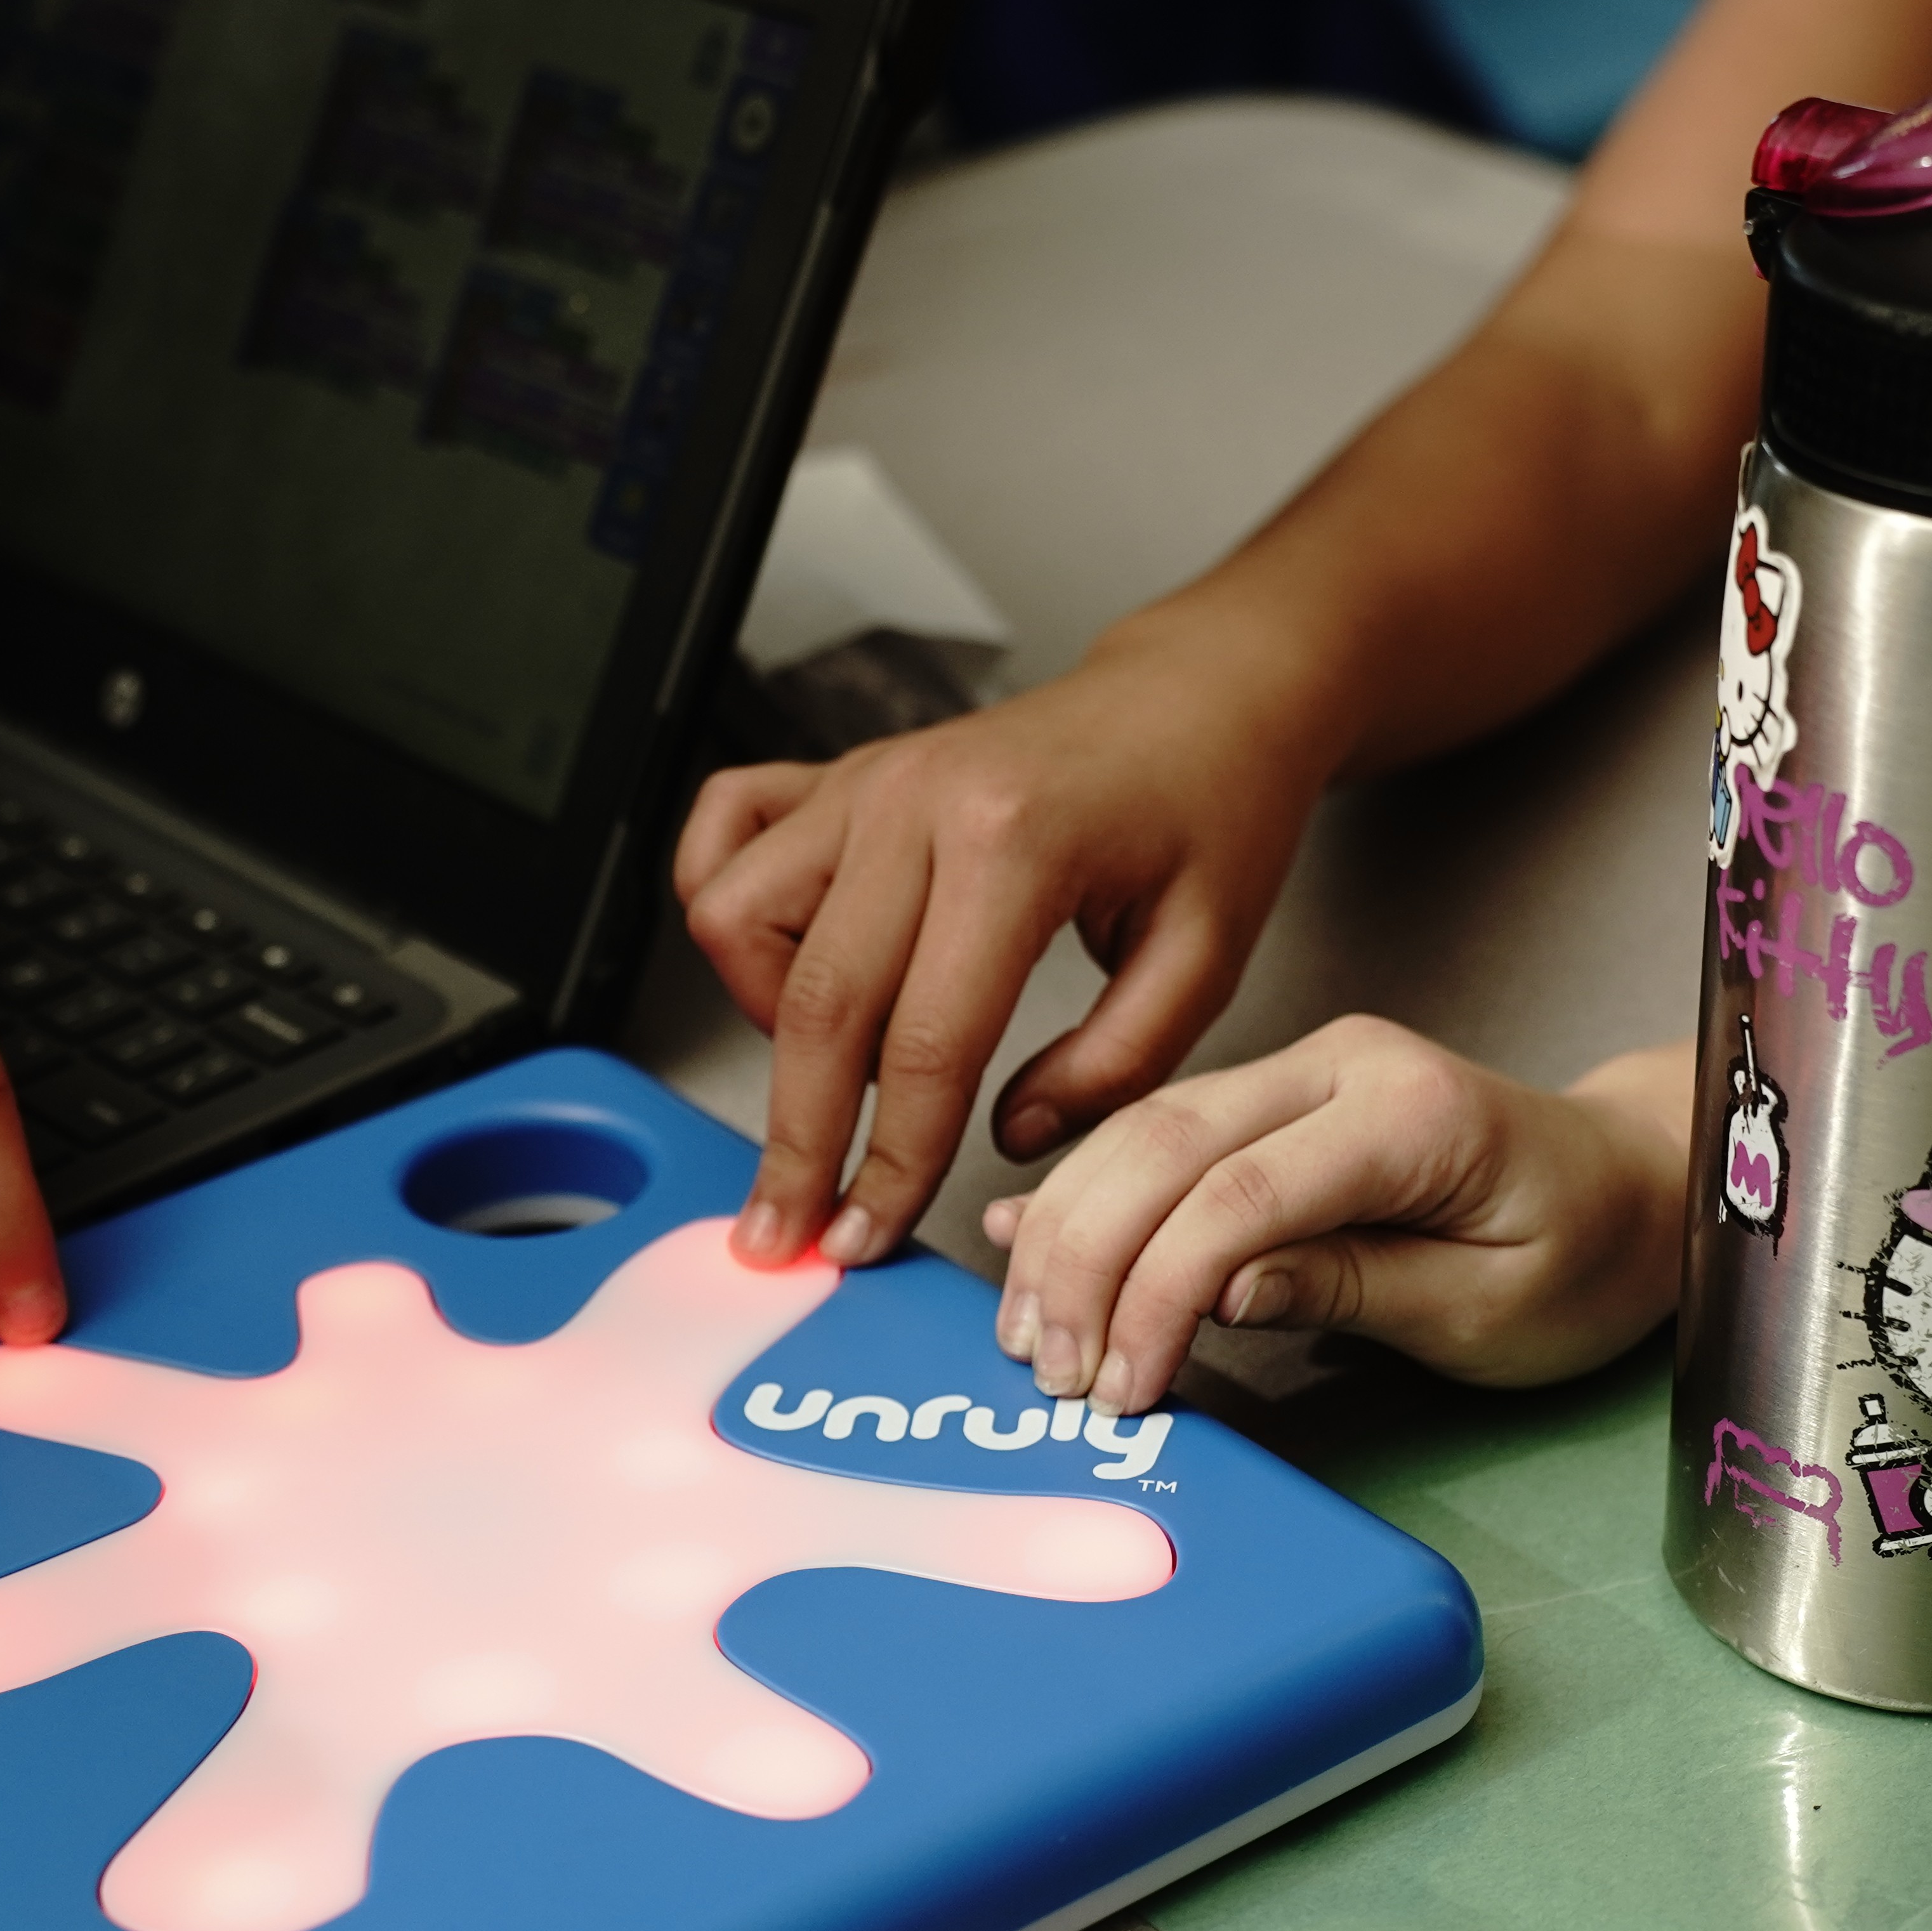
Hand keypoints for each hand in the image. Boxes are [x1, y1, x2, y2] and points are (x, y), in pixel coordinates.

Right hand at [677, 613, 1342, 1270]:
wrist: (1200, 695)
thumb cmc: (1209, 806)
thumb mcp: (1208, 953)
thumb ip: (1117, 1064)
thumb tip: (1012, 1137)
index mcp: (1015, 844)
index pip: (926, 1045)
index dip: (889, 1161)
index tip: (865, 1235)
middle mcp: (917, 802)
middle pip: (816, 1004)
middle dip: (796, 1138)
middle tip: (787, 1225)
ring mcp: (864, 780)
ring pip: (735, 919)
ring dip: (763, 1016)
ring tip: (829, 1068)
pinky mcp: (838, 773)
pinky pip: (722, 832)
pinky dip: (724, 905)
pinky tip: (776, 961)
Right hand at [981, 1021, 1693, 1411]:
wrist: (1630, 1188)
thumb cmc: (1581, 1256)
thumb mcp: (1487, 1310)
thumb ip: (1351, 1288)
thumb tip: (1216, 1293)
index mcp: (1410, 1111)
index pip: (1239, 1195)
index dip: (1157, 1294)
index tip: (1118, 1388)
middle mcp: (1342, 1065)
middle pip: (1165, 1147)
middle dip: (1086, 1263)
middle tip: (1046, 1373)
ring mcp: (1301, 1069)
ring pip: (1140, 1132)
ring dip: (1069, 1232)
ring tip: (1028, 1335)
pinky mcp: (1272, 1096)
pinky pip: (1157, 1133)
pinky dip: (1085, 1192)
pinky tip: (1021, 1238)